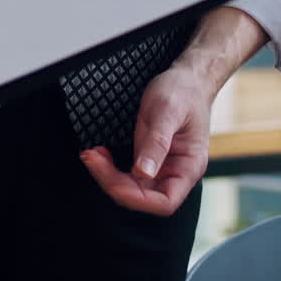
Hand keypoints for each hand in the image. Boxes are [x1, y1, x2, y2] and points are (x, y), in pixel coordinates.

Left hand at [79, 61, 212, 215]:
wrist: (188, 79)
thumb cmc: (183, 91)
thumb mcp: (168, 110)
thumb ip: (157, 142)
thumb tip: (143, 173)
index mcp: (189, 166)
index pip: (165, 202)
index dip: (138, 199)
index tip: (114, 181)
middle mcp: (177, 173)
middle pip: (144, 197)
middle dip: (114, 183)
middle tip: (92, 158)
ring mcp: (163, 167)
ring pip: (132, 188)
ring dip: (108, 176)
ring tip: (91, 155)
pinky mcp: (150, 160)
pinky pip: (129, 174)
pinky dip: (111, 168)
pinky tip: (100, 154)